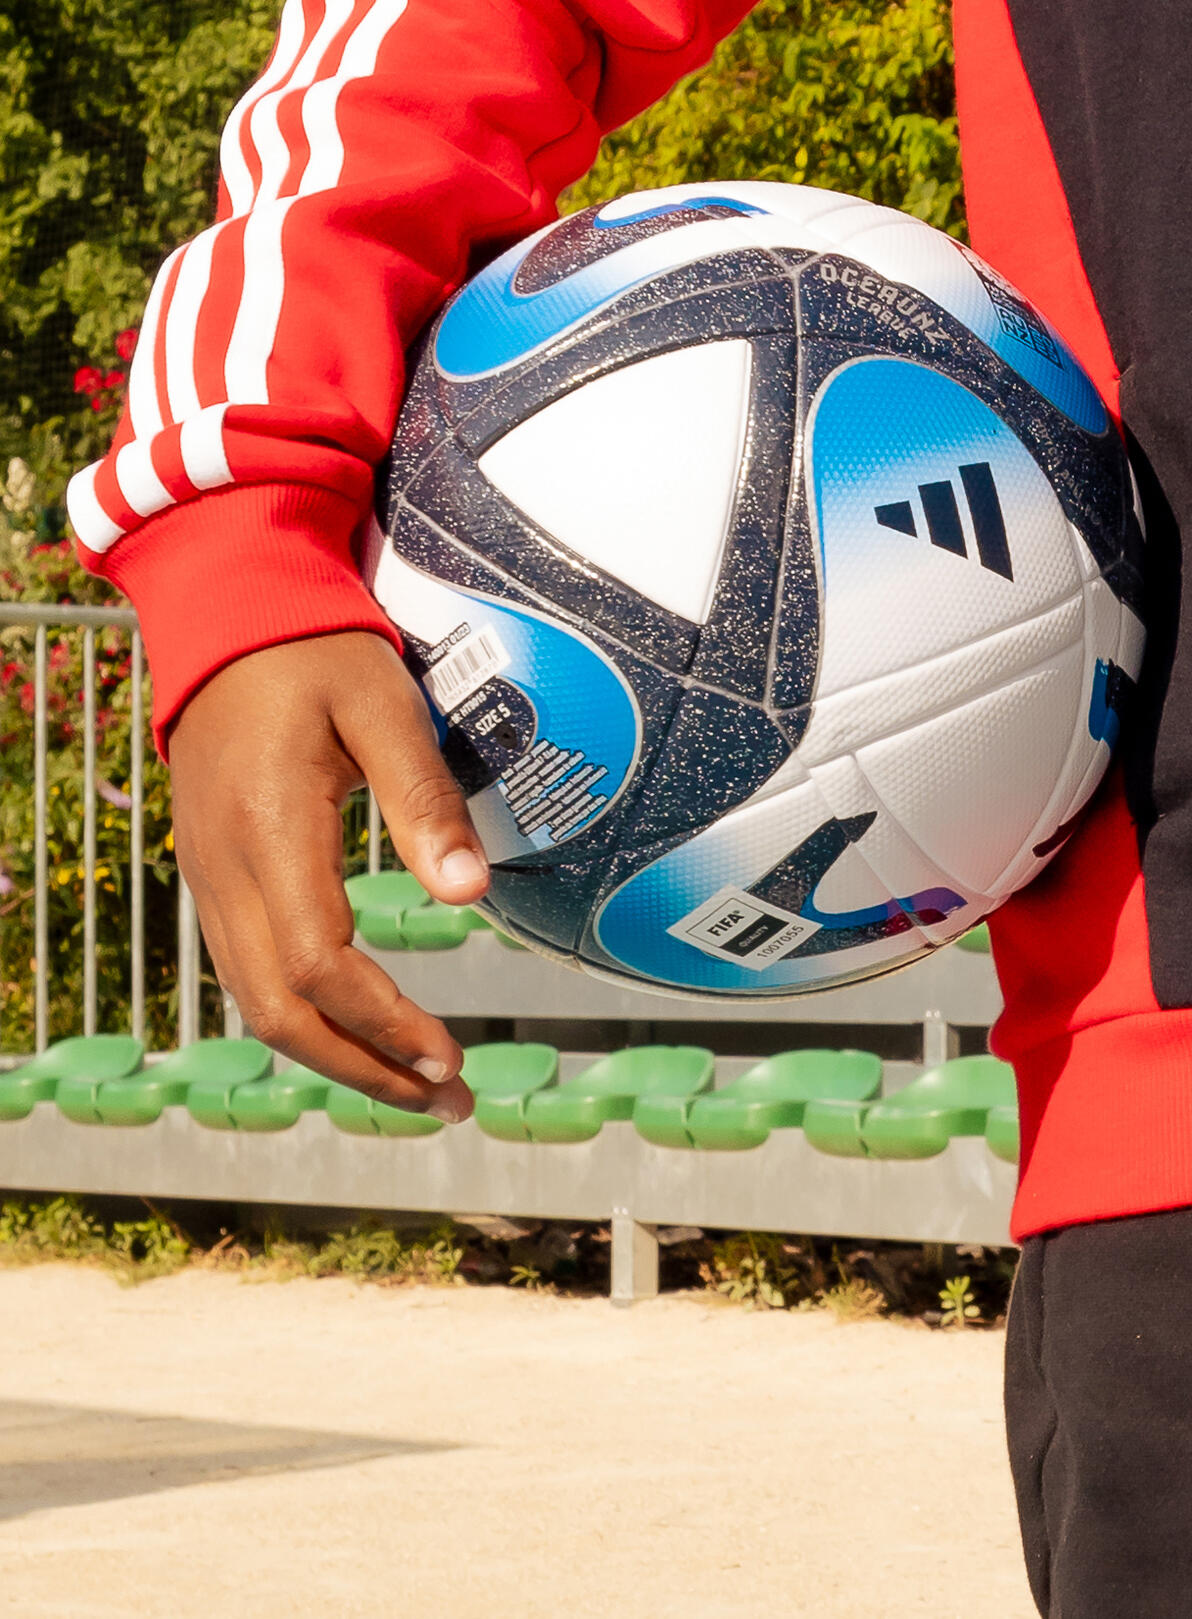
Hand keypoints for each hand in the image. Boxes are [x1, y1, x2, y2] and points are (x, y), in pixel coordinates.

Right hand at [169, 631, 488, 1119]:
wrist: (227, 609)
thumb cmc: (314, 648)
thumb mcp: (385, 706)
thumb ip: (424, 799)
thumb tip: (469, 896)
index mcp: (270, 832)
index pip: (322, 967)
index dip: (386, 1026)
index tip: (449, 1058)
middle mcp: (224, 869)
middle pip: (280, 1011)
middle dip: (363, 1067)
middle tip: (446, 1095)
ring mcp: (209, 872)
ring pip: (255, 999)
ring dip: (333, 1052)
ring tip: (414, 1081)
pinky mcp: (214, 867)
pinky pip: (247, 967)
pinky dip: (303, 1013)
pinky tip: (357, 1026)